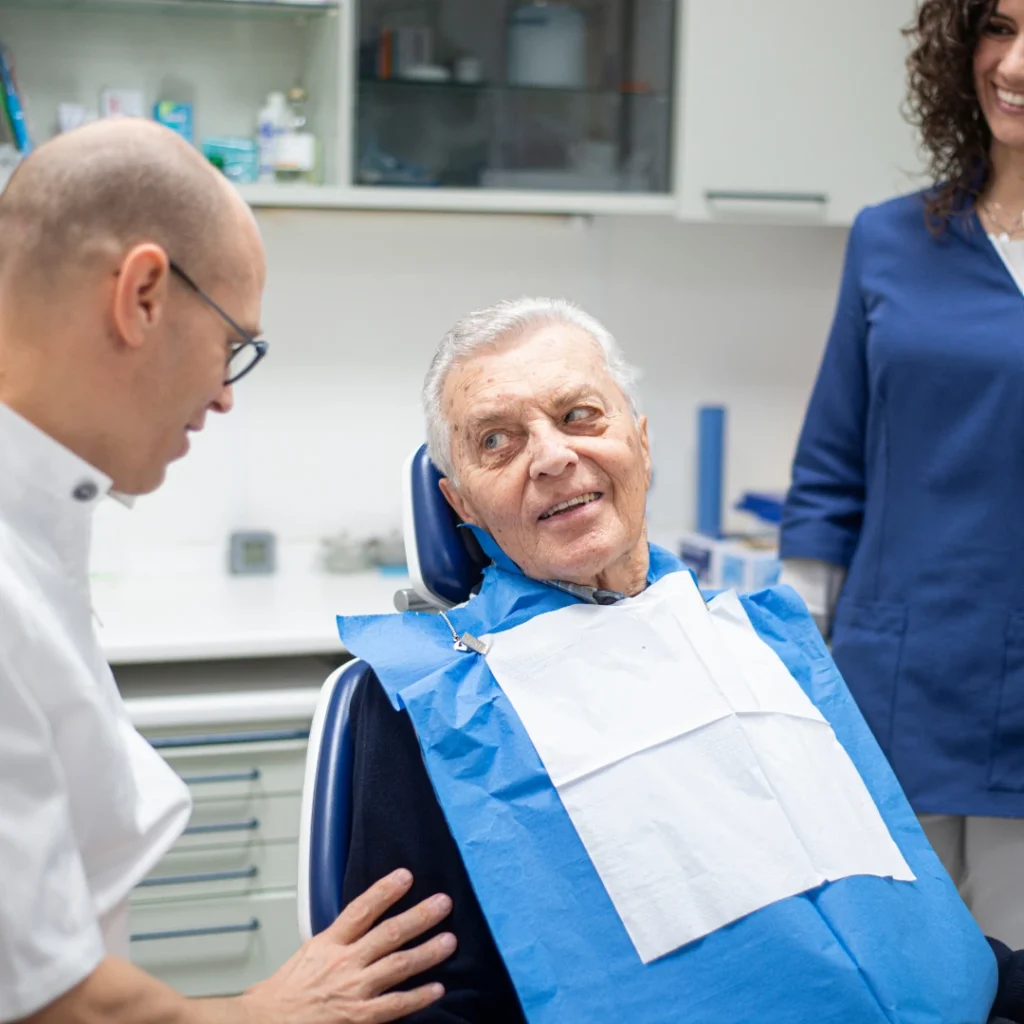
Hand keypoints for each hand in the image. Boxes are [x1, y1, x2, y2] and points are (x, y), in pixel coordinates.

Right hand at [239, 869, 455, 1023]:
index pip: (360, 909)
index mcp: (328, 942)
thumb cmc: (285, 992)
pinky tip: (437, 988)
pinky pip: (395, 1006)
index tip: (406, 876)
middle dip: (419, 917)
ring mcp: (353, 990)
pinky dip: (418, 997)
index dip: (384, 891)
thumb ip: (338, 937)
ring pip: (398, 965)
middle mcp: (344, 962)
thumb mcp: (309, 952)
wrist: (266, 1023)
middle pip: (388, 934)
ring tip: (450, 940)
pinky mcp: (359, 1017)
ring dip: (427, 952)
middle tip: (443, 903)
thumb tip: (363, 918)